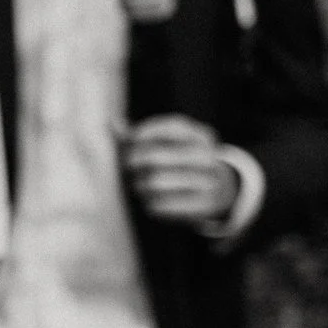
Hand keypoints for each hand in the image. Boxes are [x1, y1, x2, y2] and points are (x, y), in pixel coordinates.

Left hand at [120, 115, 238, 230]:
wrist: (216, 189)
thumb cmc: (178, 161)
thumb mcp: (167, 143)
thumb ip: (138, 135)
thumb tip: (111, 123)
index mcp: (201, 135)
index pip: (168, 128)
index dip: (142, 133)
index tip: (128, 141)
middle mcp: (208, 156)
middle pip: (156, 156)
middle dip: (133, 161)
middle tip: (126, 166)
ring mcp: (209, 181)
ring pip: (155, 181)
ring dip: (138, 184)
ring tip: (137, 185)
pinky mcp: (204, 204)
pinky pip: (163, 204)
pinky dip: (150, 203)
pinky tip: (148, 201)